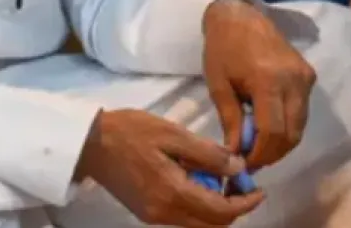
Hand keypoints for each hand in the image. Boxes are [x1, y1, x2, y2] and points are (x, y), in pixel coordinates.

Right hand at [75, 108, 264, 226]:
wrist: (90, 143)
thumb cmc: (132, 132)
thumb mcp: (174, 134)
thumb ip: (208, 154)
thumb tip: (239, 168)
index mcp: (173, 194)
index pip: (221, 212)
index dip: (245, 204)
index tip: (260, 189)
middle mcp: (164, 214)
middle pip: (212, 224)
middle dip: (234, 208)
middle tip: (244, 183)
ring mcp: (154, 216)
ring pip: (198, 223)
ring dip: (217, 208)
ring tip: (225, 179)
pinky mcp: (147, 212)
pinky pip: (183, 216)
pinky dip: (200, 204)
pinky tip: (202, 181)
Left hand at [202, 0, 316, 168]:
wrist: (241, 17)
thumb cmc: (223, 48)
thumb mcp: (218, 86)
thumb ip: (230, 121)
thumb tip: (236, 153)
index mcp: (269, 80)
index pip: (273, 131)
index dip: (261, 154)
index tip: (245, 165)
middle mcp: (295, 80)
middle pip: (292, 133)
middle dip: (273, 154)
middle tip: (252, 161)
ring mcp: (305, 77)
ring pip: (300, 125)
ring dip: (281, 142)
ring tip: (258, 147)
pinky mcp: (309, 75)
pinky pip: (302, 111)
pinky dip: (288, 126)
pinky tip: (268, 127)